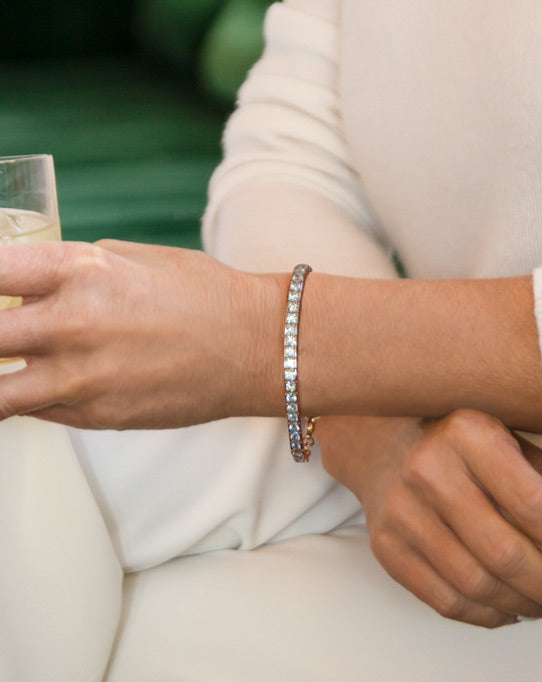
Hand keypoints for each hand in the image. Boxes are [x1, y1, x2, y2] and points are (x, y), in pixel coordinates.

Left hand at [0, 240, 283, 427]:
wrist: (257, 346)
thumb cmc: (205, 295)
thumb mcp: (133, 260)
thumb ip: (71, 272)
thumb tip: (28, 291)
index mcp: (78, 270)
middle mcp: (70, 323)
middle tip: (6, 334)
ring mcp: (80, 378)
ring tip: (18, 367)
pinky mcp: (95, 417)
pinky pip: (35, 410)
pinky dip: (32, 397)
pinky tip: (56, 381)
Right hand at [319, 410, 541, 627]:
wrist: (383, 443)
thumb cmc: (458, 443)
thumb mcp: (510, 445)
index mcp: (468, 435)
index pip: (533, 505)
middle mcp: (429, 470)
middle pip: (505, 554)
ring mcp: (401, 512)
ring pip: (477, 585)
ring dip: (528, 607)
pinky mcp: (386, 546)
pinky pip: (445, 601)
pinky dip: (489, 616)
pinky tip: (513, 608)